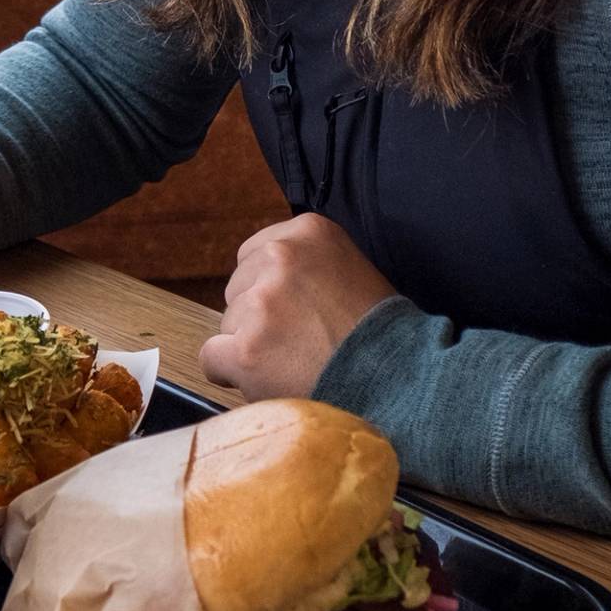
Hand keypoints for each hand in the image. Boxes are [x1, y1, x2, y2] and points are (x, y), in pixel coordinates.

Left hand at [200, 214, 398, 399]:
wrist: (398, 379)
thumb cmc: (379, 332)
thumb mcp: (351, 268)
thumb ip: (307, 264)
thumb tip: (263, 280)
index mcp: (309, 231)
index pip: (255, 254)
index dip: (270, 288)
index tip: (293, 310)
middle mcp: (281, 257)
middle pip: (238, 288)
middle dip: (258, 315)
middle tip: (299, 340)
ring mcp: (261, 302)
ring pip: (228, 324)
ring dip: (252, 345)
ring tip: (295, 361)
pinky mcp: (246, 347)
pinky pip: (211, 358)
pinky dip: (230, 373)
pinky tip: (265, 379)